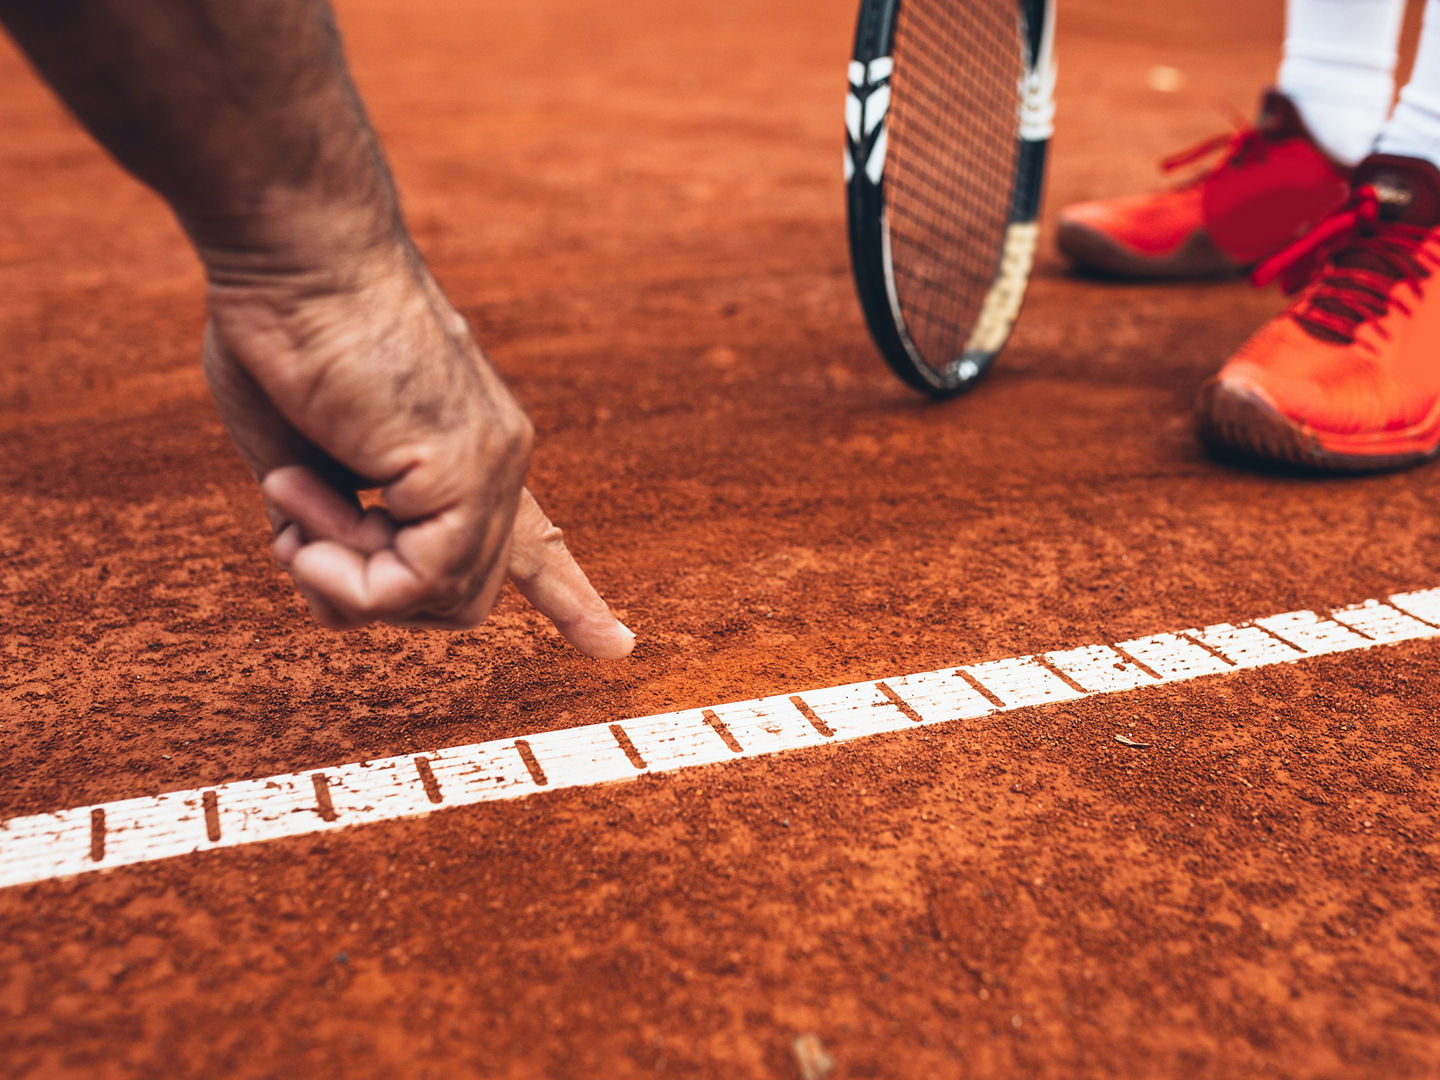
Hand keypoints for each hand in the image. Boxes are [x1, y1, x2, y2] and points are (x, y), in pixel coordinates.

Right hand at [201, 244, 634, 658]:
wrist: (293, 253)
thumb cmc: (282, 333)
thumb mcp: (303, 453)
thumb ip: (334, 520)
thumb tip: (337, 582)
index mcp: (466, 453)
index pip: (532, 542)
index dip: (568, 596)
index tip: (616, 646)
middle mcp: (496, 460)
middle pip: (456, 599)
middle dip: (365, 595)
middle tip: (301, 535)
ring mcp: (490, 464)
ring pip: (437, 601)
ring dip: (341, 577)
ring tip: (295, 497)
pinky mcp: (465, 466)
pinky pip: (418, 583)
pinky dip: (347, 574)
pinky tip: (307, 513)